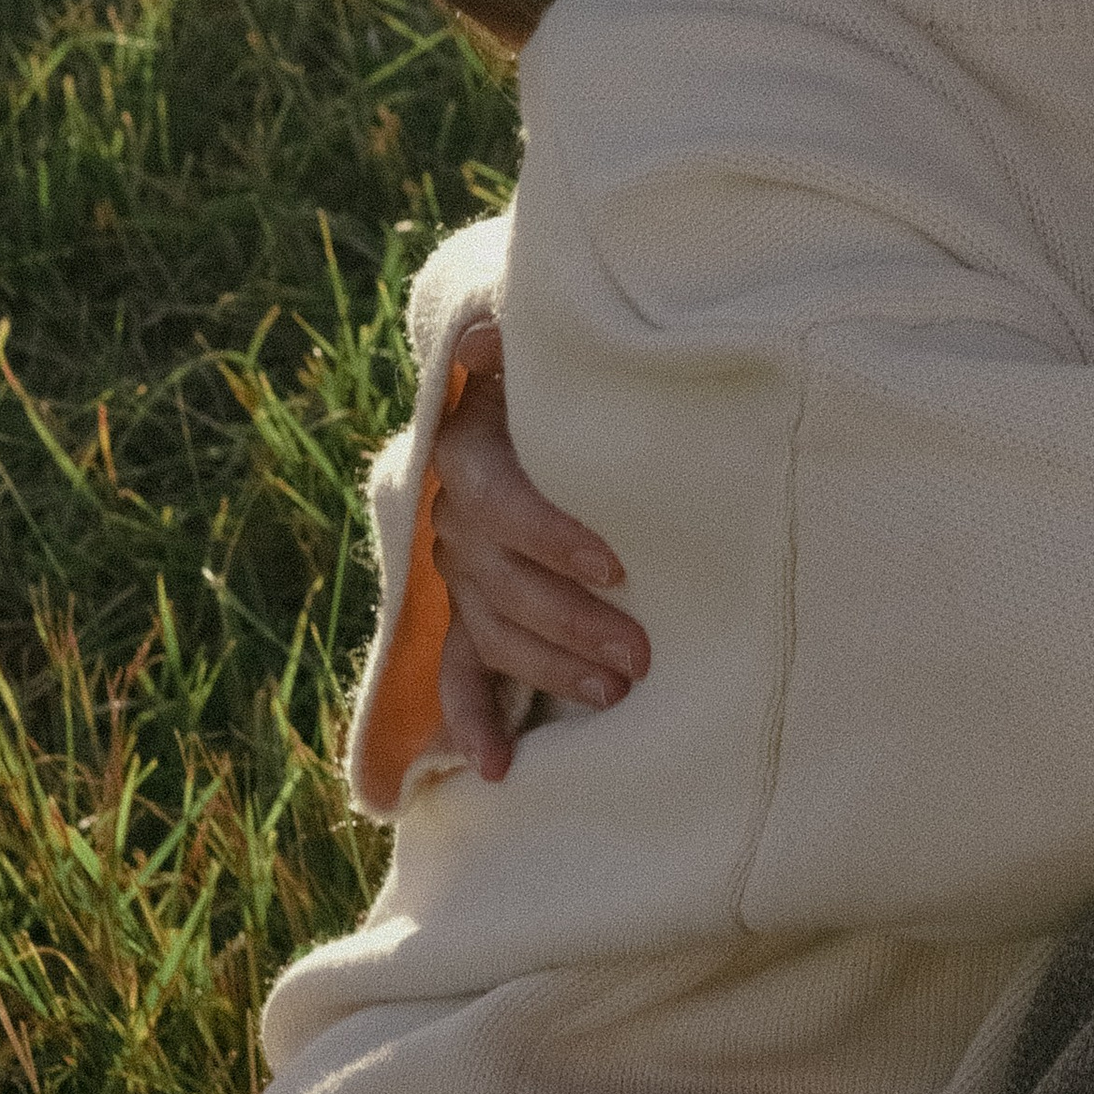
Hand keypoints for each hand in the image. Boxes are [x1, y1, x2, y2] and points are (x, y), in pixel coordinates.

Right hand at [430, 322, 650, 780]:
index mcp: (469, 445)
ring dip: (546, 666)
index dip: (549, 534)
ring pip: (488, 627)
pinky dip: (470, 721)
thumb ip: (533, 343)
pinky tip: (495, 767)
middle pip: (495, 577)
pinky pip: (454, 674)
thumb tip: (500, 327)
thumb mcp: (555, 351)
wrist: (529, 396)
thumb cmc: (569, 377)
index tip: (617, 565)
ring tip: (615, 692)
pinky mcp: (464, 614)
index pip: (495, 496)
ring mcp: (456, 570)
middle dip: (570, 620)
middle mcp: (451, 513)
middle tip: (641, 653)